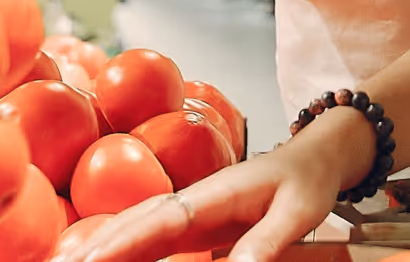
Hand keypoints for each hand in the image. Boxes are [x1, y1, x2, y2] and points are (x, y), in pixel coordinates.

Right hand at [75, 107, 373, 261]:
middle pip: (133, 225)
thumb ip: (263, 244)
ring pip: (134, 230)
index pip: (159, 222)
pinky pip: (150, 239)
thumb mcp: (295, 215)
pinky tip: (102, 260)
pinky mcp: (193, 225)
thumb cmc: (306, 182)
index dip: (121, 243)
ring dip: (100, 250)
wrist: (317, 157)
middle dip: (93, 249)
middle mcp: (192, 201)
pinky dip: (122, 249)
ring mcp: (189, 212)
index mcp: (213, 195)